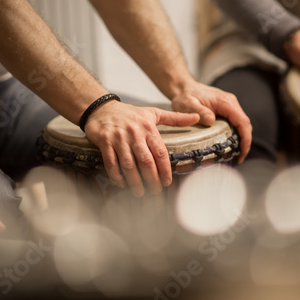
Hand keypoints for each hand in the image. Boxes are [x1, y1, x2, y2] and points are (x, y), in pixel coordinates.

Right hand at [84, 101, 199, 195]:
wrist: (102, 107)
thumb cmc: (130, 113)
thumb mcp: (153, 113)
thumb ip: (175, 118)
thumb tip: (197, 118)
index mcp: (148, 128)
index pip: (160, 152)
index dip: (165, 169)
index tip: (167, 182)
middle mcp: (134, 134)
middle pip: (146, 161)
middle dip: (152, 179)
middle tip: (156, 191)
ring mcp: (119, 138)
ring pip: (129, 164)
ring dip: (135, 181)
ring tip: (140, 192)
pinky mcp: (104, 142)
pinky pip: (111, 162)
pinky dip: (116, 175)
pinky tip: (121, 184)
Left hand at [169, 80, 251, 163]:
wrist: (183, 88)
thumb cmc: (185, 96)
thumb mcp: (188, 104)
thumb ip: (199, 112)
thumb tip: (211, 121)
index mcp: (225, 102)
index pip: (242, 121)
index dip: (245, 138)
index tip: (243, 152)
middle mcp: (230, 103)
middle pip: (245, 124)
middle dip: (245, 142)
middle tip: (239, 158)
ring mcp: (229, 106)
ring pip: (241, 124)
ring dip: (241, 139)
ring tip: (236, 154)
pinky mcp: (226, 109)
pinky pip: (235, 122)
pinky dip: (236, 134)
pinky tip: (230, 144)